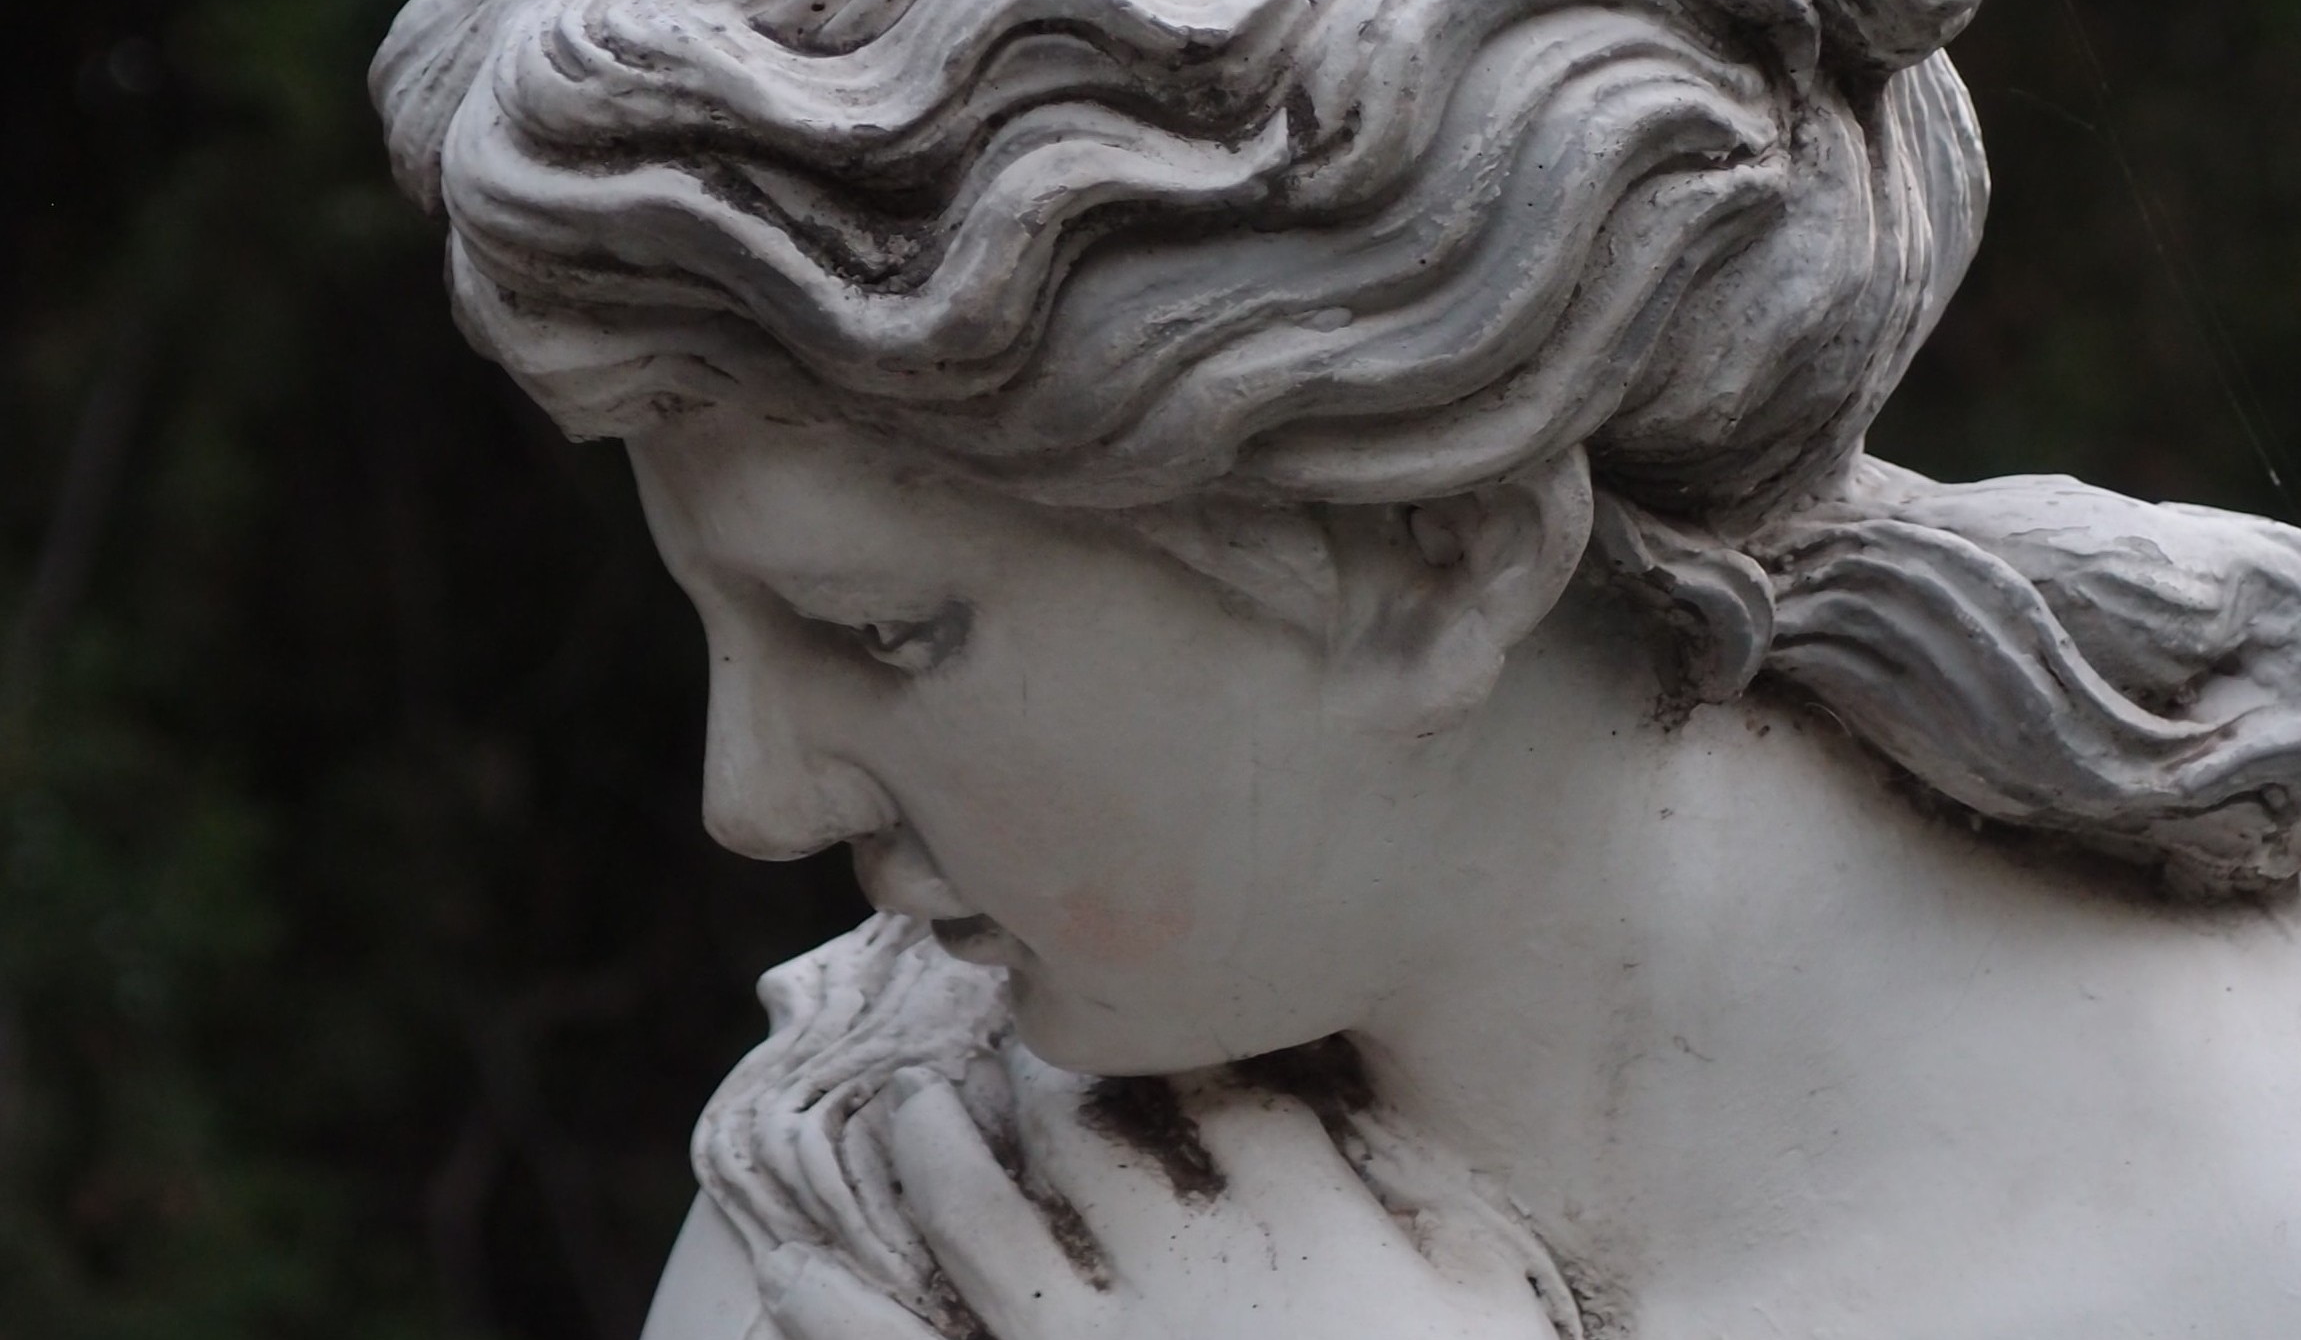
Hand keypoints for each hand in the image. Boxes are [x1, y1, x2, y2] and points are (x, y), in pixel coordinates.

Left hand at [767, 1049, 1563, 1339]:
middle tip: (1006, 1032)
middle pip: (1091, 1136)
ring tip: (903, 1108)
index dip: (1195, 1045)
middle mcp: (1183, 1264)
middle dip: (1046, 1082)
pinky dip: (841, 1319)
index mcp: (1300, 1225)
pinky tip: (783, 1273)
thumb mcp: (1494, 1315)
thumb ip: (1456, 1235)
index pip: (1231, 1092)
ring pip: (985, 1219)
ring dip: (934, 1156)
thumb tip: (1425, 1166)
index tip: (1164, 1013)